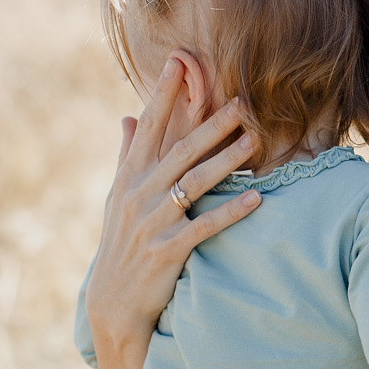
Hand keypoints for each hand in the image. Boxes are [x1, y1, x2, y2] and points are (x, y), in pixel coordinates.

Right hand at [84, 58, 261, 354]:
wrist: (112, 305)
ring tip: (256, 142)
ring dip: (227, 161)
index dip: (163, 95)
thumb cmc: (120, 246)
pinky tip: (256, 198)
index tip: (179, 63)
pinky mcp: (167, 251)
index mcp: (128, 177)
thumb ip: (126, 156)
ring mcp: (152, 223)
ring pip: (194, 183)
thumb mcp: (117, 199)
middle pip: (179, 151)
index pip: (147, 128)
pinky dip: (230, 211)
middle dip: (211, 125)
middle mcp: (138, 195)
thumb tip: (127, 117)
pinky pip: (204, 226)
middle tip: (242, 103)